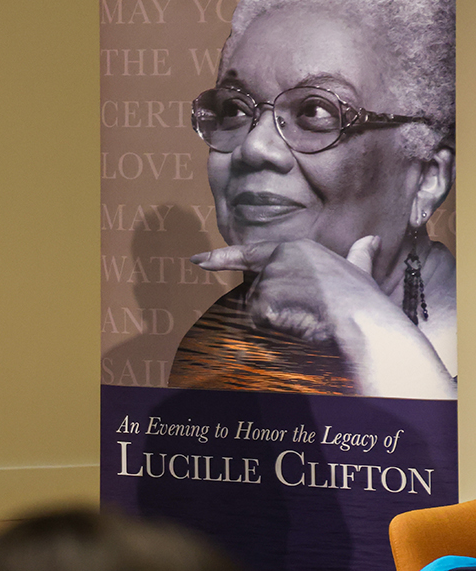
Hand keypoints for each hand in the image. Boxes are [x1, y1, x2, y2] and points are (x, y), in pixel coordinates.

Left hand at [193, 236, 453, 397]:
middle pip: (258, 291)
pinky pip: (260, 324)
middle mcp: (276, 259)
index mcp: (296, 249)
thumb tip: (372, 240)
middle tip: (305, 311)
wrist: (361, 319)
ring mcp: (267, 278)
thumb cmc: (363, 299)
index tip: (197, 260)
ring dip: (277, 320)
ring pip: (259, 309)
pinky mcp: (263, 300)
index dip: (221, 257)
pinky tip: (297, 326)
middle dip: (274, 307)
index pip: (249, 253)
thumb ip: (360, 255)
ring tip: (307, 317)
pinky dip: (275, 330)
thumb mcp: (360, 270)